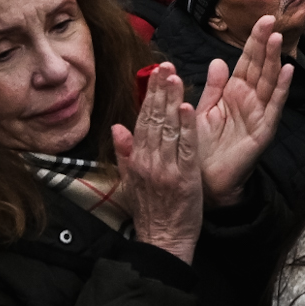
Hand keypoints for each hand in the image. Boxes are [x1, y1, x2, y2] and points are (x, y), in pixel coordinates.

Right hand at [112, 64, 203, 262]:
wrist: (163, 240)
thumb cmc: (150, 211)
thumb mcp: (130, 181)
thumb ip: (125, 152)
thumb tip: (117, 126)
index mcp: (137, 161)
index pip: (142, 121)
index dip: (149, 96)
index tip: (154, 73)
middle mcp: (149, 162)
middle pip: (155, 120)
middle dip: (160, 90)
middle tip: (165, 65)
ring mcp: (166, 169)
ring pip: (169, 129)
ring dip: (172, 101)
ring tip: (175, 77)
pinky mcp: (185, 178)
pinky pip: (186, 148)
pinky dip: (186, 127)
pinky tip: (188, 107)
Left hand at [189, 16, 293, 203]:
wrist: (202, 181)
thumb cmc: (200, 147)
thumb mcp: (203, 111)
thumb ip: (212, 87)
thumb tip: (219, 60)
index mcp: (233, 93)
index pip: (246, 61)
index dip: (253, 41)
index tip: (261, 20)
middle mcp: (249, 100)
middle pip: (260, 66)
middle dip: (265, 44)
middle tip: (270, 20)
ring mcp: (258, 114)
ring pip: (268, 82)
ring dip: (274, 60)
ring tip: (278, 38)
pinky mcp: (262, 131)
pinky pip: (273, 107)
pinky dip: (280, 89)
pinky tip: (287, 71)